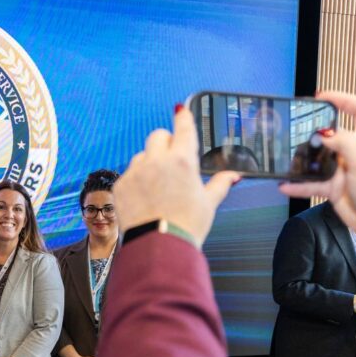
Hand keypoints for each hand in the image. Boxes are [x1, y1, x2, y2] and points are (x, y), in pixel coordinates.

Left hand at [114, 106, 241, 244]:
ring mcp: (137, 172)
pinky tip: (145, 197)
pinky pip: (129, 173)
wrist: (159, 246)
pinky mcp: (121, 185)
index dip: (183, 117)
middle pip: (158, 136)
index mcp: (183, 161)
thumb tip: (234, 175)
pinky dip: (136, 180)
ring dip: (149, 162)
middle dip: (165, 142)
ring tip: (158, 185)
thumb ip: (220, 184)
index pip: (183, 128)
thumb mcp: (209, 203)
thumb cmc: (186, 225)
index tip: (180, 110)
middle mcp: (158, 161)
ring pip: (142, 155)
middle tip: (171, 159)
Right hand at [279, 91, 355, 251]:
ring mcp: (347, 171)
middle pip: (336, 134)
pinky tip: (286, 185)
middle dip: (317, 131)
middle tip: (298, 129)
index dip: (344, 100)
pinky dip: (299, 184)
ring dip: (304, 160)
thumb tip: (325, 134)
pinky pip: (313, 183)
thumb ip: (345, 142)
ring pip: (320, 160)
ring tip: (288, 159)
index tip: (322, 97)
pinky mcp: (336, 189)